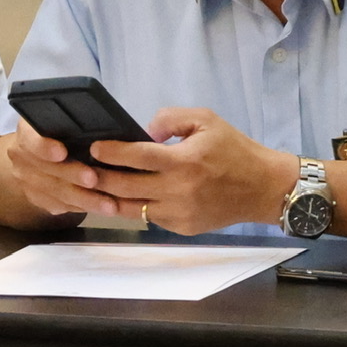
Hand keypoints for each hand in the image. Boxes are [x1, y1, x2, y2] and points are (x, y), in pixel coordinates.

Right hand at [0, 125, 108, 220]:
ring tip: (108, 204)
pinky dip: (82, 207)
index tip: (61, 152)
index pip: (31, 139)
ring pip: (56, 192)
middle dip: (73, 176)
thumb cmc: (59, 129)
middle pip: (47, 169)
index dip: (44, 147)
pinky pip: (59, 205)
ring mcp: (26, 180)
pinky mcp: (36, 198)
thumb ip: (74, 122)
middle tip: (94, 180)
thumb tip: (102, 123)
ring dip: (84, 199)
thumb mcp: (62, 119)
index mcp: (27, 131)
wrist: (37, 151)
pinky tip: (101, 208)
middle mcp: (21, 157)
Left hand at [83, 107, 296, 234]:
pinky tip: (126, 197)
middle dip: (100, 178)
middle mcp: (178, 190)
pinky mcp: (182, 227)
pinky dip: (138, 207)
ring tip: (94, 187)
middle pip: (125, 186)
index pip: (136, 156)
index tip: (94, 148)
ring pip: (132, 208)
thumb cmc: (234, 150)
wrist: (263, 188)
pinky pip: (151, 217)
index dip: (111, 152)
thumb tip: (144, 131)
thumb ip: (171, 119)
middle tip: (83, 170)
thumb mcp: (206, 120)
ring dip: (110, 198)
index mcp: (183, 161)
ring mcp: (179, 213)